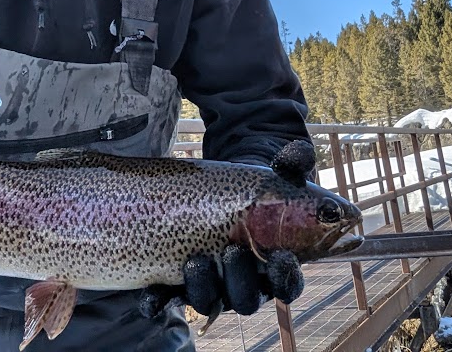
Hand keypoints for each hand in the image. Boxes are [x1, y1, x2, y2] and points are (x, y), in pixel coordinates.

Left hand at [139, 139, 315, 322]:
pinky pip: (169, 299)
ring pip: (210, 301)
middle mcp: (245, 284)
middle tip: (234, 252)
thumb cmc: (258, 191)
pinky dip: (159, 301)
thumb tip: (301, 150)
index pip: (287, 285)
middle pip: (246, 300)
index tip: (281, 257)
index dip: (285, 277)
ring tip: (195, 262)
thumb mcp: (276, 175)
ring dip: (203, 287)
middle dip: (240, 281)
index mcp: (274, 268)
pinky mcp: (180, 283)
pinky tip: (151, 297)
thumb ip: (292, 164)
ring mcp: (212, 286)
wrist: (225, 192)